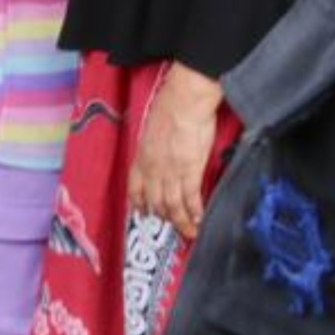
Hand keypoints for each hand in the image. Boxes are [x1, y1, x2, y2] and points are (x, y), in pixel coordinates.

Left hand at [128, 63, 222, 240]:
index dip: (138, 202)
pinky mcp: (190, 171)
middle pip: (155, 200)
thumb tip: (160, 153)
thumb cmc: (170, 107)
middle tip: (169, 226)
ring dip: (180, 222)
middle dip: (161, 216)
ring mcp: (171, 172)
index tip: (141, 212)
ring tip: (188, 232)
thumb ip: (154, 146)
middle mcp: (153, 168)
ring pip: (173, 205)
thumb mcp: (152, 129)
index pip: (135, 186)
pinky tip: (199, 220)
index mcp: (142, 156)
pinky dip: (195, 212)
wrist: (184, 101)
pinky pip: (191, 198)